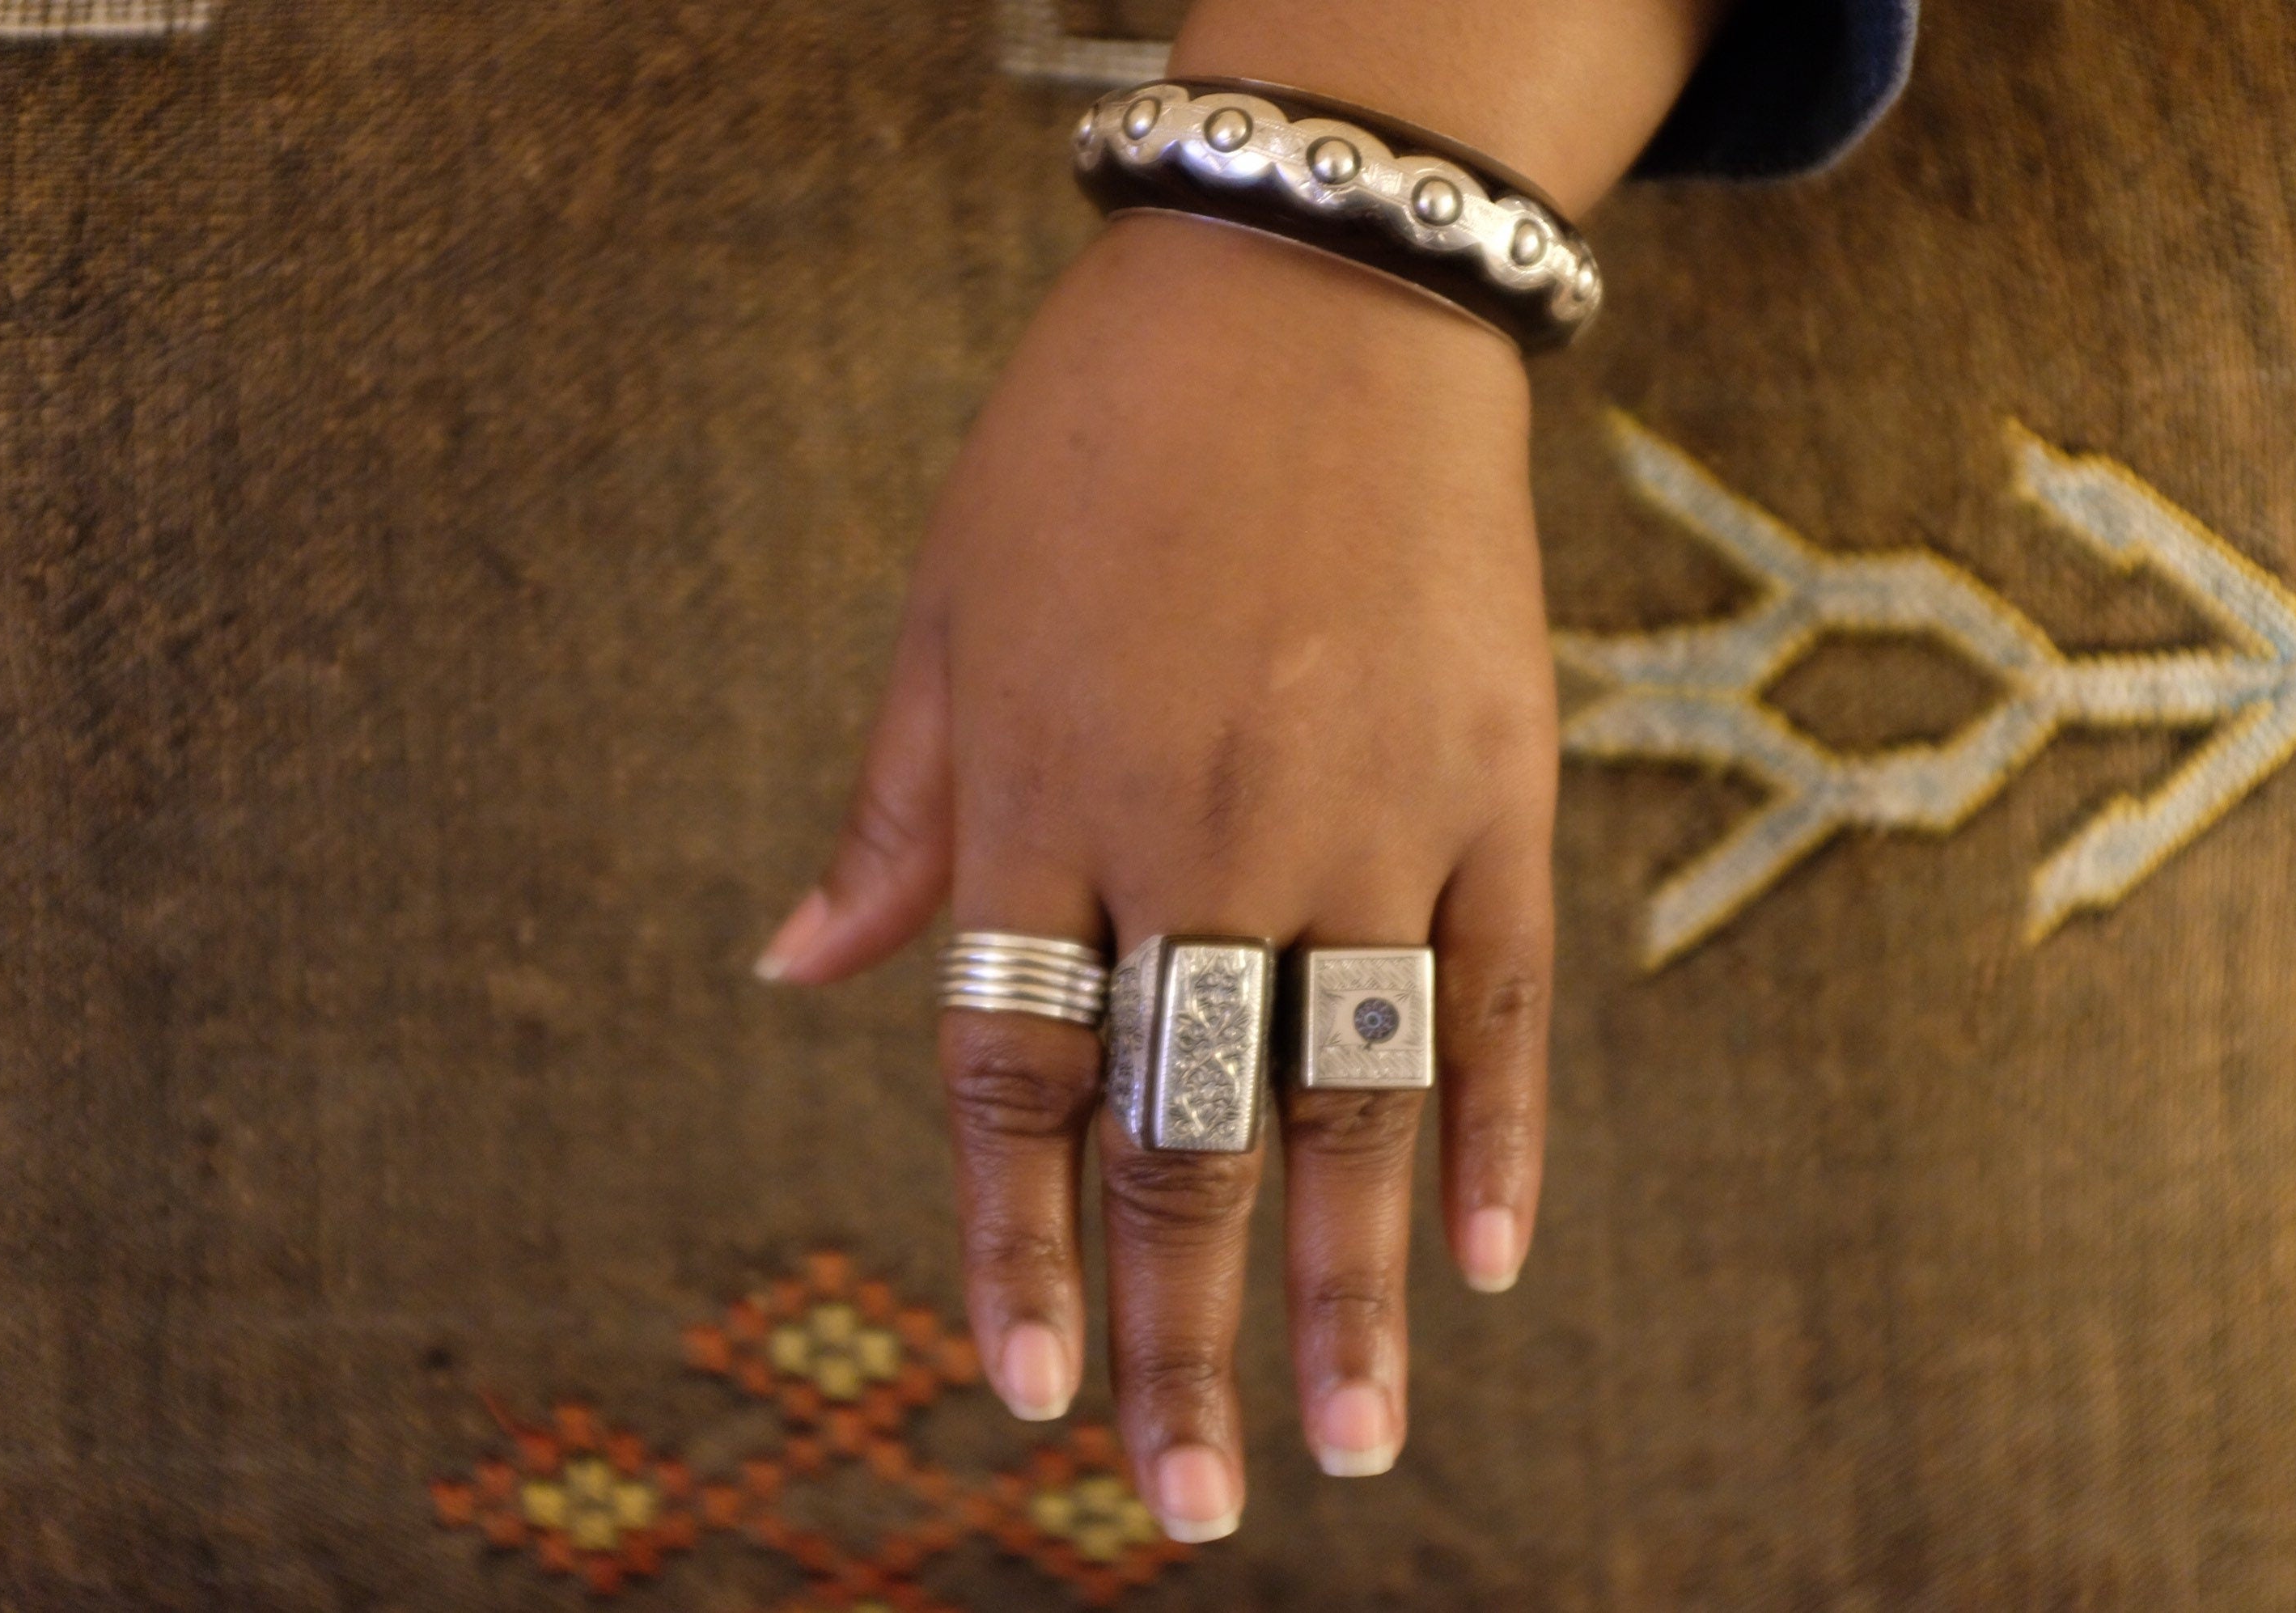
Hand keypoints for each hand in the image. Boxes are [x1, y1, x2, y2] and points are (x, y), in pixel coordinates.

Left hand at [759, 210, 1555, 1536]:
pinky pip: (1501, 992)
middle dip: (1182, 1330)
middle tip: (1186, 1503)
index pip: (1017, 1083)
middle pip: (1184, 1131)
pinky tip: (1484, 1262)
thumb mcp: (949, 615)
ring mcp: (1365, 813)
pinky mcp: (1498, 779)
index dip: (1015, 1248)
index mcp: (1043, 800)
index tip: (1028, 1390)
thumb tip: (794, 973)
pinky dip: (1496, 1132)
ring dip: (1347, 1287)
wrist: (1309, 286)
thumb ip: (895, 815)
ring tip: (1349, 1446)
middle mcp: (1200, 833)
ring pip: (1349, 1099)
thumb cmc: (1095, 449)